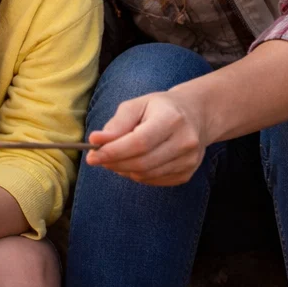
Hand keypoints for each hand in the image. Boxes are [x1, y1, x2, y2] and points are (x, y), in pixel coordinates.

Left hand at [86, 90, 208, 186]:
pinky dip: (137, 175)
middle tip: (97, 158)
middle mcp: (185, 141)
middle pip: (142, 162)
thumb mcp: (137, 105)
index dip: (113, 152)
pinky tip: (133, 162)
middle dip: (114, 163)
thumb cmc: (160, 108)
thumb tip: (96, 140)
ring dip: (123, 170)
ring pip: (146, 175)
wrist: (195, 115)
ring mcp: (189, 160)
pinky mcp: (187, 173)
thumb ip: (117, 124)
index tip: (92, 155)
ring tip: (114, 157)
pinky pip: (153, 181)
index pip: (139, 142)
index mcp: (172, 119)